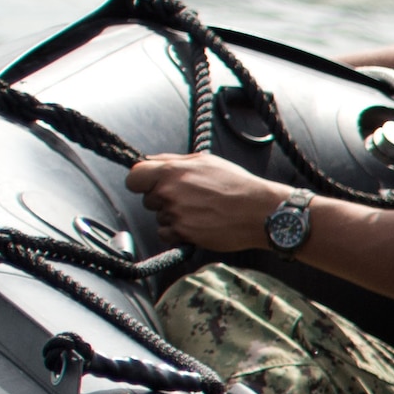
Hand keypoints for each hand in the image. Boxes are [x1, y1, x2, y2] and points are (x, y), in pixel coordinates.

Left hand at [126, 151, 292, 255]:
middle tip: (189, 199)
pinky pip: (166, 234)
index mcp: (172, 171)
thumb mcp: (206, 161)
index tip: (150, 185)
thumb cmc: (236, 184)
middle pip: (148, 200)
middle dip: (163, 200)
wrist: (259, 211)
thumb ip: (174, 160)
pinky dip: (178, 232)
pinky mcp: (183, 233)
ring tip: (200, 212)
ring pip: (159, 217)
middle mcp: (169, 192)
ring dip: (173, 217)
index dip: (141, 182)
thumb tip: (150, 161)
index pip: (134, 177)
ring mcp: (175, 214)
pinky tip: (197, 225)